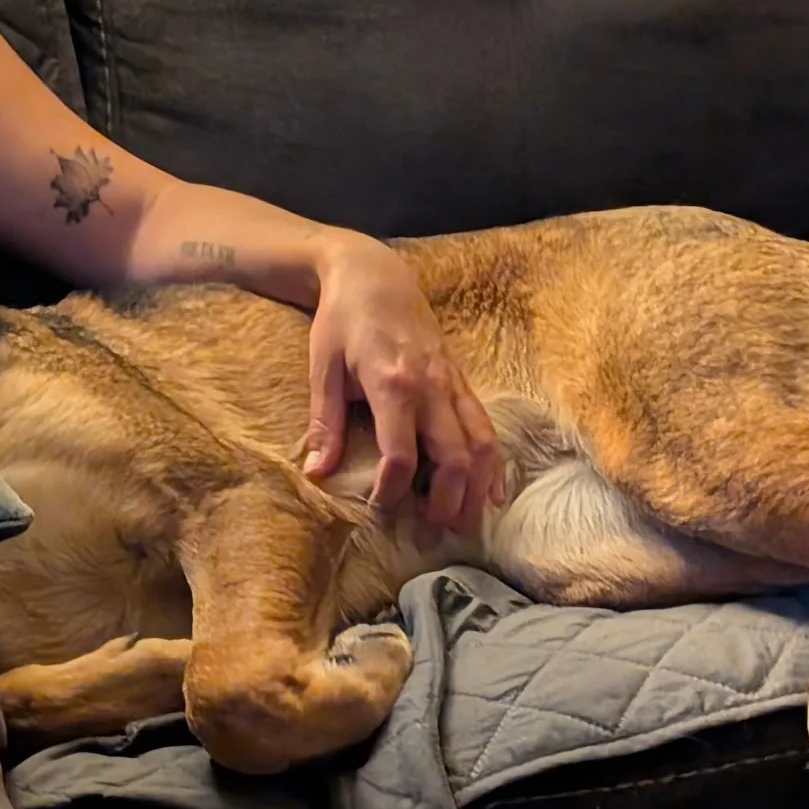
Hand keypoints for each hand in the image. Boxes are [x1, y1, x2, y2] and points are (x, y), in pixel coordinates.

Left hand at [301, 236, 502, 539]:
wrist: (374, 273)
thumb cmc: (342, 319)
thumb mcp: (323, 367)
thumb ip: (325, 423)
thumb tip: (315, 473)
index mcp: (392, 384)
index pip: (402, 455)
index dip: (392, 492)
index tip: (380, 510)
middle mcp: (431, 386)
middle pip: (453, 457)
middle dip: (446, 502)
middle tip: (432, 535)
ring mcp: (452, 382)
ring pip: (480, 444)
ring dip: (476, 489)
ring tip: (467, 523)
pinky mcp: (461, 379)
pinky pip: (486, 425)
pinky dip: (492, 462)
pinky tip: (492, 491)